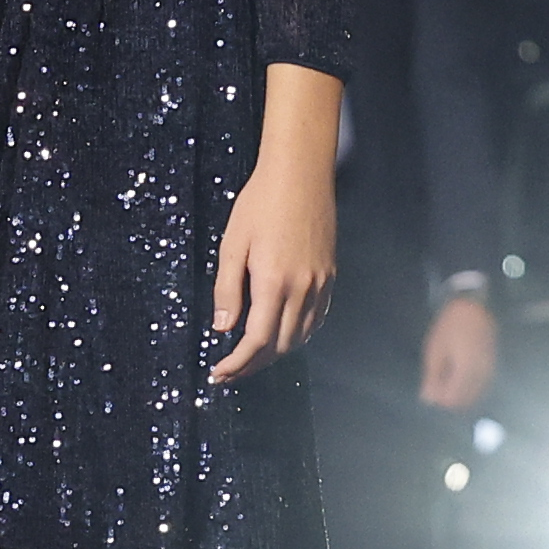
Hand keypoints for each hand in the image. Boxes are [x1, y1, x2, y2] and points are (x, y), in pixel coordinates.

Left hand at [210, 135, 337, 386]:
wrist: (300, 176)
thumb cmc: (259, 205)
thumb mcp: (232, 245)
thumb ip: (228, 290)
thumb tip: (223, 329)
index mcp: (274, 282)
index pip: (257, 341)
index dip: (237, 363)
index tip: (218, 373)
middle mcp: (303, 288)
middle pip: (280, 345)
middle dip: (253, 364)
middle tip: (228, 370)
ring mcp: (321, 284)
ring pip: (300, 336)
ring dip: (274, 353)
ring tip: (249, 357)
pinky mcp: (330, 276)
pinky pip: (316, 319)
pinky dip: (296, 334)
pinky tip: (278, 333)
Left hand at [418, 292, 498, 412]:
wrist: (473, 309)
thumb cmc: (449, 328)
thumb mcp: (435, 352)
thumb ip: (432, 377)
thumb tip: (427, 399)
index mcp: (466, 371)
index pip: (453, 399)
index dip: (439, 398)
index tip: (429, 388)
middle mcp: (482, 375)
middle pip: (465, 400)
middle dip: (448, 397)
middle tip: (435, 382)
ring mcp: (490, 371)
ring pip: (475, 394)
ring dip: (459, 392)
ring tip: (445, 376)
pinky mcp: (492, 367)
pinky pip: (481, 386)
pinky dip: (468, 386)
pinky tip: (457, 376)